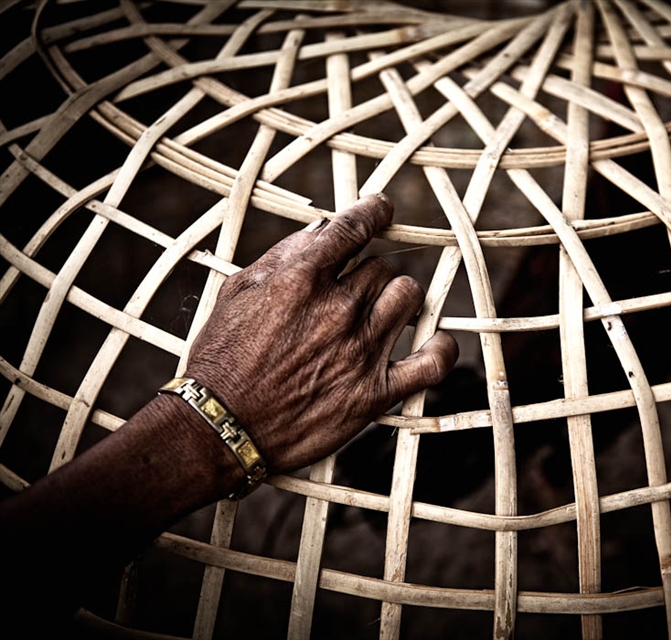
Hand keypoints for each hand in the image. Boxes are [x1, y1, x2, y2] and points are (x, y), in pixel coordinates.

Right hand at [184, 193, 457, 472]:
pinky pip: (433, 362)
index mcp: (301, 279)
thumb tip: (323, 231)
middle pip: (382, 266)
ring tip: (381, 313)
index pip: (354, 227)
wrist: (219, 429)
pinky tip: (434, 342)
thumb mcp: (238, 291)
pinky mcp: (374, 393)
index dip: (375, 211)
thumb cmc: (221, 359)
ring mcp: (360, 351)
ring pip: (409, 297)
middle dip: (369, 273)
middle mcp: (337, 309)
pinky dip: (441, 348)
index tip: (382, 209)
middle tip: (351, 291)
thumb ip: (283, 257)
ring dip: (398, 299)